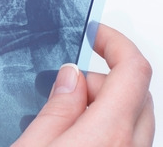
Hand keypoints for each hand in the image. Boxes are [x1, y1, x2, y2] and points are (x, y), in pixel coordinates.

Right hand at [13, 23, 153, 145]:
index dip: (115, 42)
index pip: (133, 70)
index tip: (95, 32)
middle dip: (102, 79)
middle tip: (63, 87)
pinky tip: (78, 138)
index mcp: (109, 133)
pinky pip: (131, 140)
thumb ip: (56, 109)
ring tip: (66, 119)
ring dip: (107, 107)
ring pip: (136, 119)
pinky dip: (110, 128)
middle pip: (137, 93)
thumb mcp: (32, 146)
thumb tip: (70, 77)